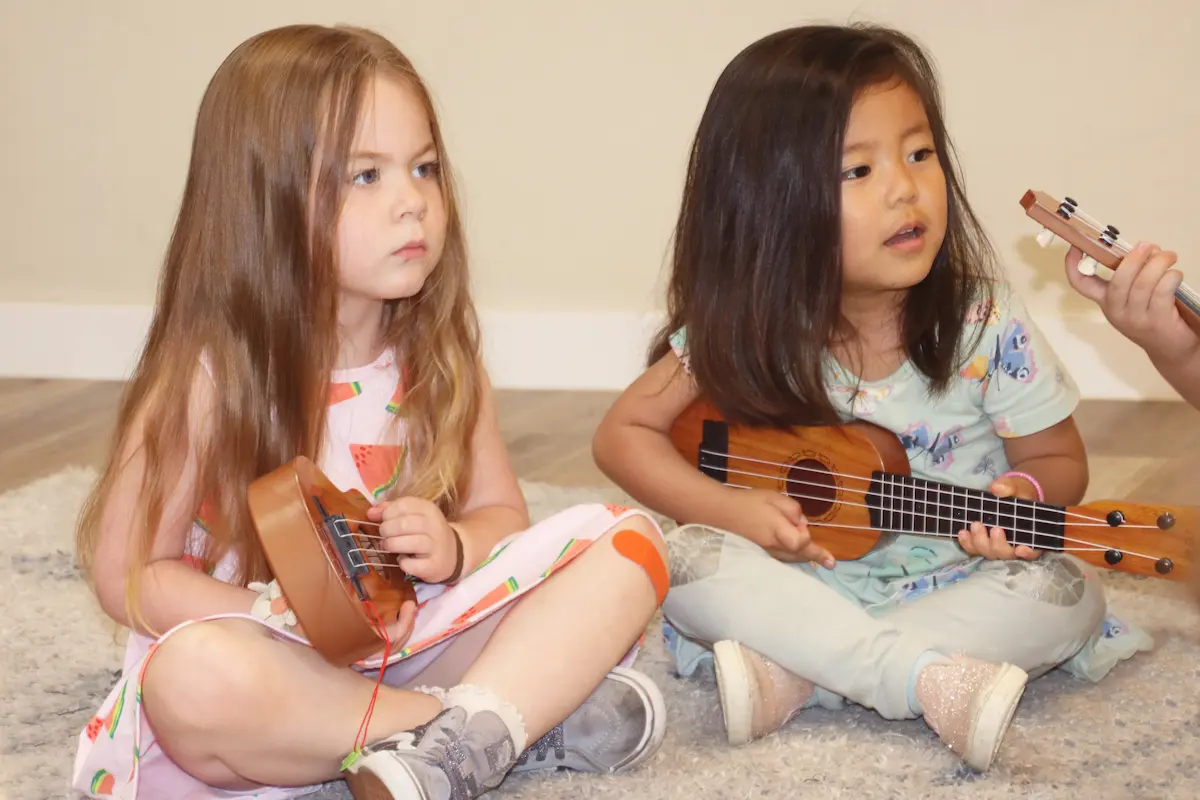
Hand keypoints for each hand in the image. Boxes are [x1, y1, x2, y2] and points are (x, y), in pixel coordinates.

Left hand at [367, 497, 460, 583]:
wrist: (453, 554)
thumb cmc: (426, 532)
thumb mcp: (414, 516)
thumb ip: (391, 510)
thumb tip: (370, 513)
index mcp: (429, 509)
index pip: (404, 505)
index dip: (387, 512)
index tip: (384, 519)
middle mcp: (435, 526)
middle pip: (403, 524)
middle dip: (386, 531)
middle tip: (384, 536)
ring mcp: (436, 546)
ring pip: (407, 543)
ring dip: (391, 546)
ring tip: (389, 547)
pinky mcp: (434, 565)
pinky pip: (411, 565)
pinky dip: (403, 563)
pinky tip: (403, 560)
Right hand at [734, 489, 834, 567]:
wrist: (722, 513)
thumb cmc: (749, 502)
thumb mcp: (774, 498)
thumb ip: (792, 509)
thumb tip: (802, 523)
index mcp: (778, 531)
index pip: (801, 541)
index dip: (806, 534)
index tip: (801, 524)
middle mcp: (774, 547)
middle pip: (800, 556)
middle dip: (815, 556)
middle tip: (831, 563)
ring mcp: (767, 554)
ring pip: (792, 560)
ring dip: (805, 559)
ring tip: (822, 561)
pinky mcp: (762, 555)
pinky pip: (783, 560)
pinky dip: (793, 558)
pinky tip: (798, 555)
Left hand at [957, 476, 1039, 560]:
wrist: (1005, 495)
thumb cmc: (1017, 493)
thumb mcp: (1017, 487)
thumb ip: (1009, 487)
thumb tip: (997, 488)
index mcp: (1030, 535)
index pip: (1033, 551)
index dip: (1028, 553)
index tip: (1020, 549)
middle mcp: (1014, 545)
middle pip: (1006, 554)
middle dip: (998, 545)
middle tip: (994, 529)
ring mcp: (996, 546)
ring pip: (989, 553)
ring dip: (979, 543)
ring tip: (974, 526)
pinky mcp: (982, 544)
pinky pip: (974, 549)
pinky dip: (967, 543)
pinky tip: (963, 533)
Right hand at [1065, 242, 1199, 364]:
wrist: (1171, 348)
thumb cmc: (1154, 314)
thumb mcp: (1134, 297)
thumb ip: (1132, 276)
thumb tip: (1143, 249)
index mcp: (1106, 301)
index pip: (1081, 284)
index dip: (1074, 264)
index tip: (1076, 246)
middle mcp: (1115, 311)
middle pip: (1119, 280)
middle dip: (1135, 258)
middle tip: (1150, 246)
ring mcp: (1135, 319)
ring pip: (1144, 283)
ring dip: (1159, 263)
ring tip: (1169, 257)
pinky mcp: (1157, 321)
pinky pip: (1163, 291)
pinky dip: (1171, 277)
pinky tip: (1175, 275)